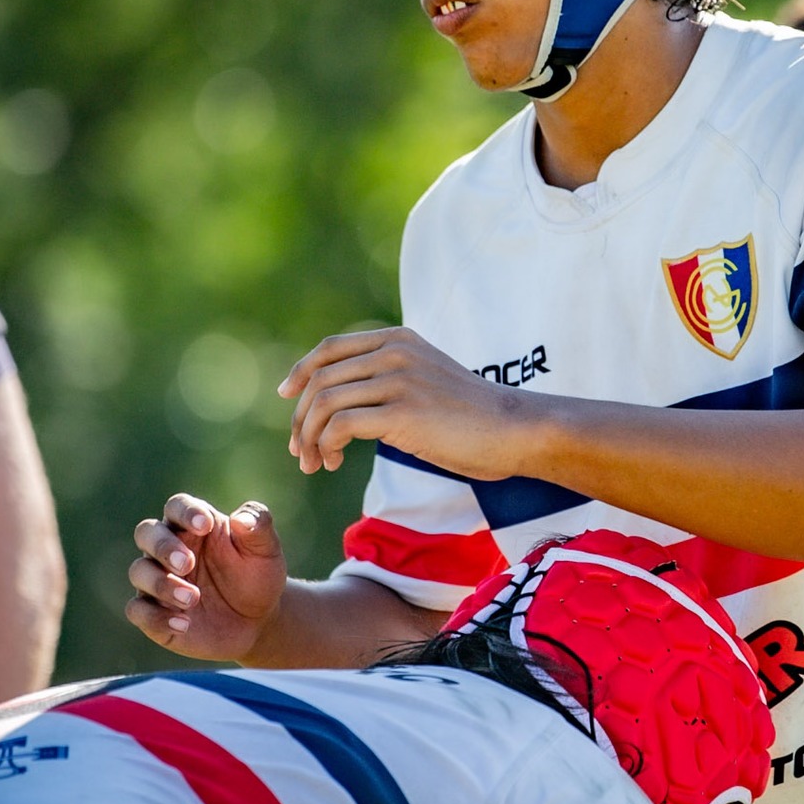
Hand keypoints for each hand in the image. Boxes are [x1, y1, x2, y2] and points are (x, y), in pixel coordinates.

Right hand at [127, 495, 287, 660]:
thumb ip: (258, 525)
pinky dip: (156, 617)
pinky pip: (138, 610)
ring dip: (161, 583)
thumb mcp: (266, 549)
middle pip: (146, 533)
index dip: (186, 512)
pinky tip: (184, 623)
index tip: (205, 525)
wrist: (258, 620)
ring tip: (193, 598)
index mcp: (194, 527)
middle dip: (163, 546)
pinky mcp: (153, 612)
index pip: (177, 507)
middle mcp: (169, 549)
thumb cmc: (257, 576)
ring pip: (139, 571)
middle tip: (187, 563)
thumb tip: (241, 518)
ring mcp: (158, 580)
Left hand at [279, 326, 534, 478]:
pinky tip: (335, 463)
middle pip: (320, 379)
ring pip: (325, 403)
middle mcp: (395, 353)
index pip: (330, 348)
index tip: (288, 398)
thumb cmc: (474, 417)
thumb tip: (347, 399)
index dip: (301, 372)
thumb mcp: (428, 380)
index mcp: (399, 340)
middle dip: (300, 418)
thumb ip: (392, 377)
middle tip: (300, 451)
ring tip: (315, 463)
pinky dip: (327, 446)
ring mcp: (399, 380)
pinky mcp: (403, 412)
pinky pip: (341, 426)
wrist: (515, 429)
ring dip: (309, 438)